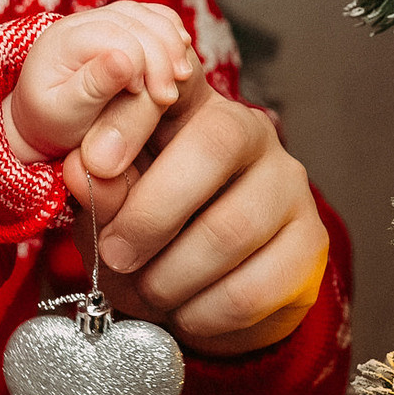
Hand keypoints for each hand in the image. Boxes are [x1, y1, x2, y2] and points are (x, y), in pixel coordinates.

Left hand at [2, 3, 196, 172]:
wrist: (42, 124)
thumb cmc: (52, 126)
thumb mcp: (66, 114)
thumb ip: (92, 87)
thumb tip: (123, 60)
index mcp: (61, 42)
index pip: (114, 36)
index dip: (143, 63)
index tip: (153, 98)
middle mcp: (77, 22)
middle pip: (133, 21)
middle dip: (161, 56)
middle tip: (171, 95)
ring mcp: (96, 20)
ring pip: (143, 14)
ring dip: (170, 42)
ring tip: (183, 76)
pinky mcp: (113, 26)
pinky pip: (148, 15)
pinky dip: (169, 30)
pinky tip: (181, 51)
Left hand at [65, 72, 328, 356]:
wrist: (207, 299)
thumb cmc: (149, 239)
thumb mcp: (111, 208)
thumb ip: (101, 187)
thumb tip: (84, 171)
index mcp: (191, 109)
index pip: (173, 82)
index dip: (133, 113)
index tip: (94, 161)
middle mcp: (250, 133)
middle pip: (212, 148)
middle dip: (149, 215)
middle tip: (115, 256)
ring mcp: (288, 187)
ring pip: (231, 228)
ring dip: (172, 275)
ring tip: (148, 291)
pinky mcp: (308, 245)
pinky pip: (253, 286)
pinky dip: (204, 312)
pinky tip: (186, 312)